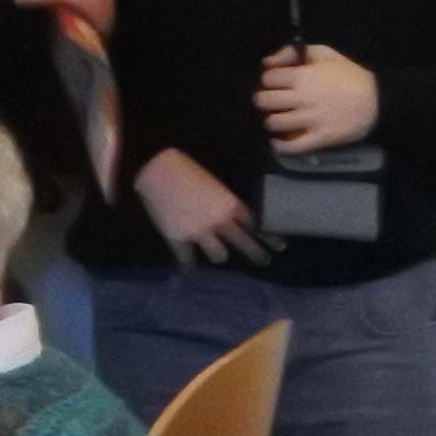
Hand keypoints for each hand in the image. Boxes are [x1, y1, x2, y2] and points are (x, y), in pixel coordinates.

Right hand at [135, 148, 265, 264]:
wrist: (156, 168)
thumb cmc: (186, 169)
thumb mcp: (216, 185)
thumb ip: (226, 204)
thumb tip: (232, 218)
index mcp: (231, 205)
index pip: (256, 225)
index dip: (268, 237)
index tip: (279, 246)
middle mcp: (220, 221)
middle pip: (245, 244)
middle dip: (258, 254)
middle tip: (264, 262)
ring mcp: (199, 232)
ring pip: (219, 256)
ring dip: (218, 254)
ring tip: (216, 255)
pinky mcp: (178, 239)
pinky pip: (188, 260)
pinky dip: (188, 263)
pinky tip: (189, 267)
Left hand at [254, 45, 380, 153]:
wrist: (380, 101)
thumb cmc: (351, 75)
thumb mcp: (326, 53)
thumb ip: (294, 52)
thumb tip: (266, 63)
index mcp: (302, 76)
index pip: (267, 79)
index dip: (269, 81)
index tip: (276, 85)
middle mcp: (302, 98)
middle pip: (264, 101)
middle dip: (265, 101)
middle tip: (274, 103)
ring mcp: (311, 120)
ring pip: (274, 123)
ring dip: (273, 121)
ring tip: (280, 120)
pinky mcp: (320, 138)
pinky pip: (291, 146)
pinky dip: (280, 145)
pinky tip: (279, 141)